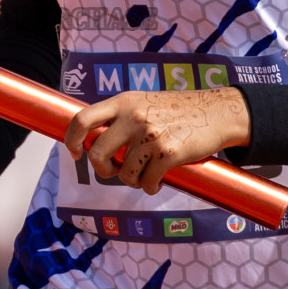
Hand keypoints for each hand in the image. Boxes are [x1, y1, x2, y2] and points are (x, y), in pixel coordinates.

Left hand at [64, 88, 249, 194]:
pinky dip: (151, 187)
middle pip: (97, 154)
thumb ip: (120, 116)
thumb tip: (95, 139)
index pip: (82, 119)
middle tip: (115, 171)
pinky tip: (158, 181)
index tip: (75, 153)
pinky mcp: (168, 153)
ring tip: (146, 173)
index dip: (71, 139)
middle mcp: (133, 116)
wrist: (216, 112)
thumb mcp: (143, 101)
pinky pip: (147, 182)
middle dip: (103, 170)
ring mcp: (150, 135)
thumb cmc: (178, 110)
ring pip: (124, 173)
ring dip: (133, 180)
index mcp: (123, 102)